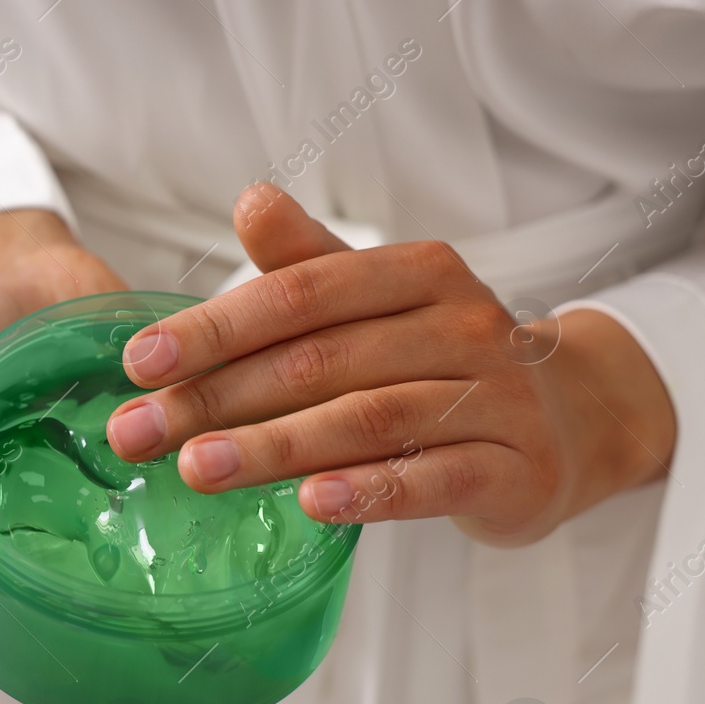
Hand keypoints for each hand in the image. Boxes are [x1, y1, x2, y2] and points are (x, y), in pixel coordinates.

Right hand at [0, 209, 234, 703]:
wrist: (7, 264)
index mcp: (9, 566)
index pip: (36, 668)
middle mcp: (84, 555)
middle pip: (118, 663)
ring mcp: (143, 514)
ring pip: (181, 615)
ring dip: (204, 672)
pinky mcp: (197, 458)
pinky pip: (229, 523)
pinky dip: (252, 565)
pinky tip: (278, 600)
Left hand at [105, 183, 676, 545]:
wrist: (566, 422)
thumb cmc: (440, 358)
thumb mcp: (376, 300)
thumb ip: (307, 264)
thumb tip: (247, 201)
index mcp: (419, 273)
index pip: (301, 294)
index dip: (215, 329)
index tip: (138, 364)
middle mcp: (462, 325)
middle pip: (320, 361)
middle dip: (217, 398)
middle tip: (140, 433)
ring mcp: (494, 398)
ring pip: (368, 419)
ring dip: (275, 446)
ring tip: (197, 468)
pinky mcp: (512, 469)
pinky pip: (434, 479)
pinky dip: (369, 490)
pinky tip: (309, 502)